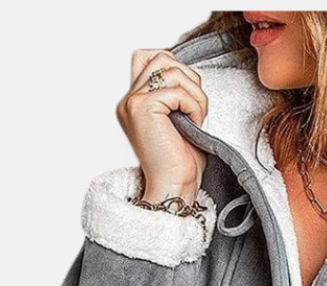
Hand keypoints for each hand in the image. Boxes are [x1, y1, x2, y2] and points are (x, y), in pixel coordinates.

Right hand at [117, 49, 209, 204]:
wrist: (173, 188)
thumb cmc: (179, 163)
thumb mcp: (178, 120)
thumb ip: (175, 93)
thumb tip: (188, 73)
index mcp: (134, 102)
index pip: (149, 57)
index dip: (174, 66)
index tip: (188, 96)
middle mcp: (129, 100)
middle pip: (162, 58)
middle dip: (189, 79)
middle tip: (197, 108)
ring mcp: (133, 102)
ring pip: (172, 70)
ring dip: (194, 93)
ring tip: (197, 117)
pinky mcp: (143, 108)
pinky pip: (177, 91)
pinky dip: (194, 105)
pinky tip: (194, 123)